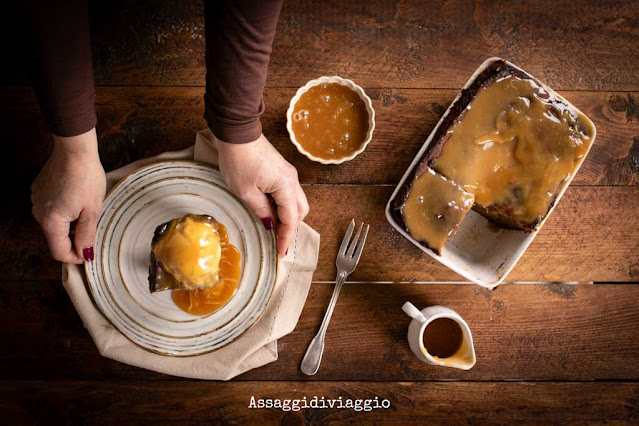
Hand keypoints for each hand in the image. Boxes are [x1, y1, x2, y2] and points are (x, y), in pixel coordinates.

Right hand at [31, 128, 105, 263]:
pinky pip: (51, 210)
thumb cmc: (87, 178)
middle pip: (56, 238)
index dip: (75, 257)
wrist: (74, 149)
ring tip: (86, 209)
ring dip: (70, 224)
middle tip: (92, 227)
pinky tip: (76, 199)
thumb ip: (87, 235)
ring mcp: (36, 201)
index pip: (59, 252)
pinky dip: (63, 211)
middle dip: (74, 239)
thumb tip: (85, 255)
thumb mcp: (92, 210)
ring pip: (54, 224)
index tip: (89, 254)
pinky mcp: (37, 191)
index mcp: (51, 221)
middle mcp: (38, 213)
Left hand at [217, 134, 308, 254]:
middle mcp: (292, 181)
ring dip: (287, 217)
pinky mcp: (282, 171)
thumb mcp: (245, 191)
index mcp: (286, 186)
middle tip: (277, 242)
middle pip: (300, 211)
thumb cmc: (239, 160)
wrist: (238, 132)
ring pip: (296, 202)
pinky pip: (288, 194)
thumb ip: (261, 210)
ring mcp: (288, 174)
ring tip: (273, 228)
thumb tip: (270, 224)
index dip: (285, 237)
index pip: (290, 219)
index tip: (281, 252)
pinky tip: (271, 212)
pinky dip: (284, 206)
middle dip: (290, 228)